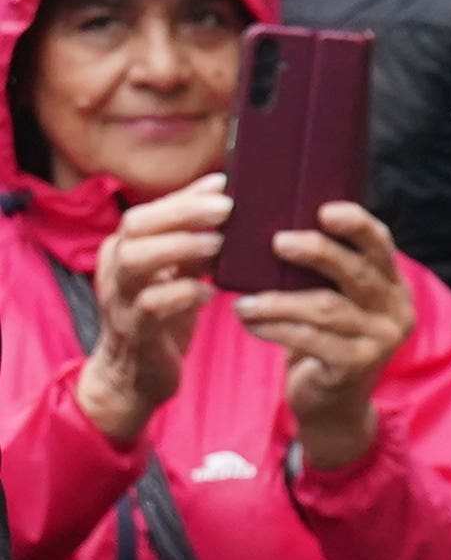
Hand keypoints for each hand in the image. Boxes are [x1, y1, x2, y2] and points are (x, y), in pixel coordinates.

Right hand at [77, 177, 228, 446]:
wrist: (134, 375)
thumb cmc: (162, 314)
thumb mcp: (178, 271)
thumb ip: (194, 238)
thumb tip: (225, 196)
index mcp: (124, 248)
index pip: (148, 211)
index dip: (185, 196)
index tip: (225, 184)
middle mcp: (115, 267)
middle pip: (135, 226)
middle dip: (181, 213)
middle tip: (227, 208)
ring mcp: (119, 299)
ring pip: (135, 262)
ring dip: (178, 247)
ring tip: (217, 244)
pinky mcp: (132, 330)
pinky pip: (149, 307)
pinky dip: (180, 296)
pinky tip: (207, 294)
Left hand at [229, 203, 412, 470]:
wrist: (333, 405)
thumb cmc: (325, 341)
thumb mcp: (335, 302)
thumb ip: (326, 273)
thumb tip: (276, 225)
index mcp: (393, 286)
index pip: (382, 245)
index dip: (357, 225)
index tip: (324, 210)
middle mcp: (396, 310)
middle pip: (357, 272)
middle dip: (317, 252)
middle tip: (277, 242)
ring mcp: (380, 340)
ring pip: (327, 308)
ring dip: (279, 300)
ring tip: (245, 299)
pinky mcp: (356, 365)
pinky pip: (310, 339)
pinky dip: (274, 328)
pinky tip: (250, 321)